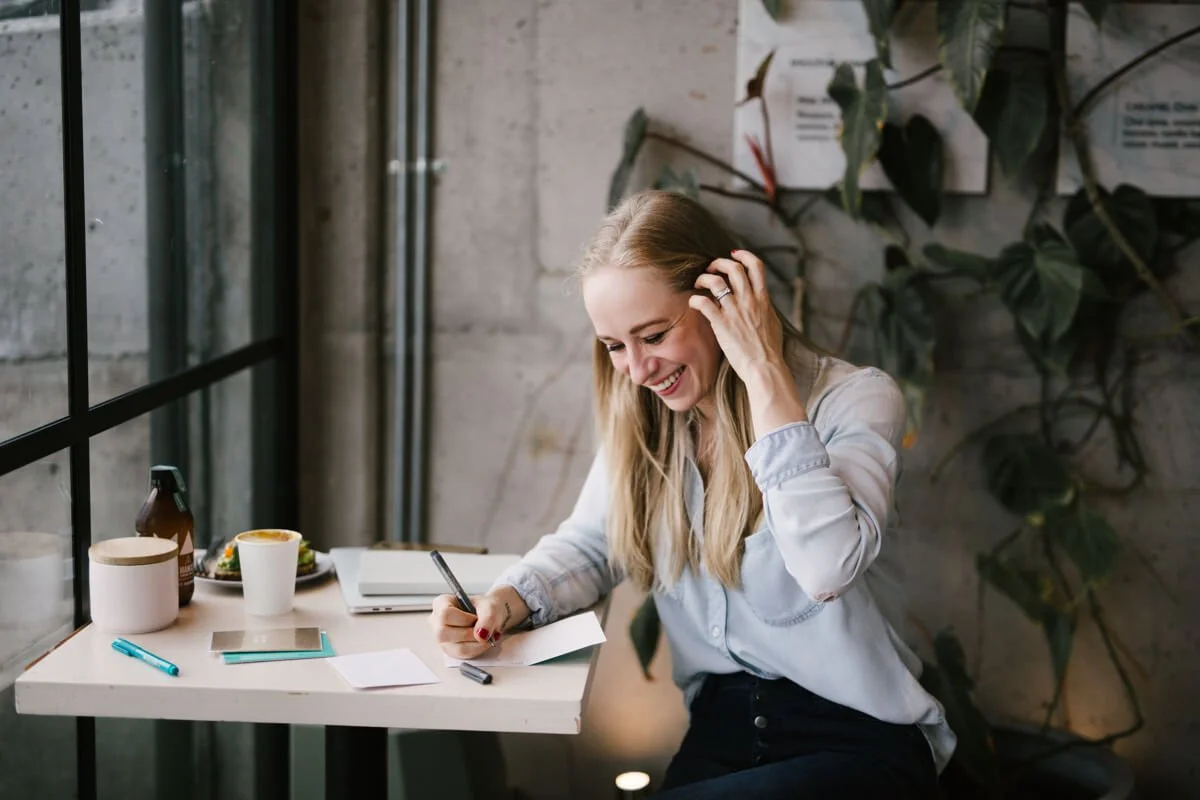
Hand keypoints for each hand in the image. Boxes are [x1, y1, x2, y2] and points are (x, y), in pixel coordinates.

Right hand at [429, 585, 528, 659]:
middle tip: (485, 630)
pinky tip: (485, 642)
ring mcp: (442, 639)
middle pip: (444, 634)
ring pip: (455, 648)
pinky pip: (463, 656)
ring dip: (477, 644)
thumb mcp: (489, 606)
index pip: (445, 614)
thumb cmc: (485, 608)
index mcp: (441, 604)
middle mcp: (437, 622)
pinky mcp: (450, 651)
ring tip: (488, 636)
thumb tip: (481, 636)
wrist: (489, 617)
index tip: (476, 618)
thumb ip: (487, 618)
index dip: (463, 619)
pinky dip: (478, 649)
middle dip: (470, 634)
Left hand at [689, 250, 784, 382]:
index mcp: (763, 299)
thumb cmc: (770, 349)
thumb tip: (762, 302)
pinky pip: (703, 303)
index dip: (744, 255)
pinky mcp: (722, 324)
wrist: (765, 367)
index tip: (734, 255)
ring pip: (716, 282)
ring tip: (698, 283)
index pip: (756, 266)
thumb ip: (765, 308)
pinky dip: (695, 300)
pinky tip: (693, 303)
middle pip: (733, 268)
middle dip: (719, 263)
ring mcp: (735, 312)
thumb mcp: (773, 322)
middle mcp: (749, 301)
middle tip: (711, 269)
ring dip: (704, 278)